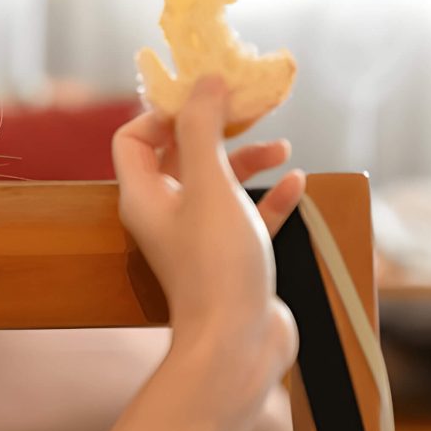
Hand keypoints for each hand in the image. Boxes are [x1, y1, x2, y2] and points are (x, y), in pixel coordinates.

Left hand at [113, 77, 300, 352]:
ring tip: (282, 147)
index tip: (203, 98)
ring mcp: (197, 238)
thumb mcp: (209, 186)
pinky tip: (295, 183)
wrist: (238, 347)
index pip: (134, 137)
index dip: (164, 113)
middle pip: (181, 154)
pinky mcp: (230, 258)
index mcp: (143, 195)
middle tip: (248, 108)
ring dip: (247, 160)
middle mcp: (164, 213)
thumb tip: (204, 83)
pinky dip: (267, 197)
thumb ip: (203, 130)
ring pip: (218, 184)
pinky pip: (247, 216)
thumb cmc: (216, 264)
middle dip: (215, 130)